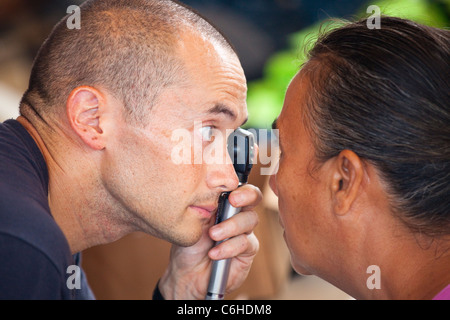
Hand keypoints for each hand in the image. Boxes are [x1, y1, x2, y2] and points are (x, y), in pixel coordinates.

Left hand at [158, 184, 260, 298]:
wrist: (187, 274)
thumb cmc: (189, 246)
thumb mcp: (193, 222)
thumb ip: (207, 206)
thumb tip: (214, 189)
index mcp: (225, 204)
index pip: (241, 188)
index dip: (242, 188)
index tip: (231, 193)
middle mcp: (237, 215)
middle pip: (253, 199)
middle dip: (245, 198)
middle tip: (232, 201)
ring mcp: (244, 232)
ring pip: (249, 220)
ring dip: (230, 227)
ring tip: (213, 235)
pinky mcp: (247, 251)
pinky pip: (245, 243)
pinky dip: (229, 247)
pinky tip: (215, 253)